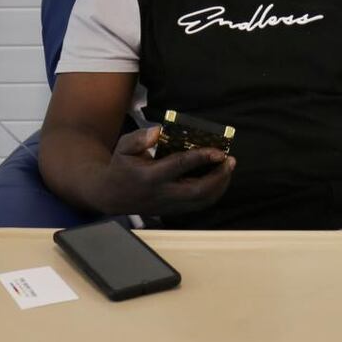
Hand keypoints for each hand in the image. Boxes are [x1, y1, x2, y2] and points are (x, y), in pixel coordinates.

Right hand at [97, 127, 235, 215]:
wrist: (110, 196)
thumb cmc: (121, 166)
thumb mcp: (124, 146)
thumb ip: (140, 137)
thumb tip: (160, 130)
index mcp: (150, 176)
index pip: (181, 166)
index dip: (203, 158)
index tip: (219, 151)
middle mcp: (162, 193)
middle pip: (198, 190)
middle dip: (219, 176)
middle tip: (230, 161)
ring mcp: (169, 205)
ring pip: (202, 201)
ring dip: (220, 185)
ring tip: (228, 168)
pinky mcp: (173, 211)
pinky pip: (199, 205)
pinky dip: (213, 193)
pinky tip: (218, 179)